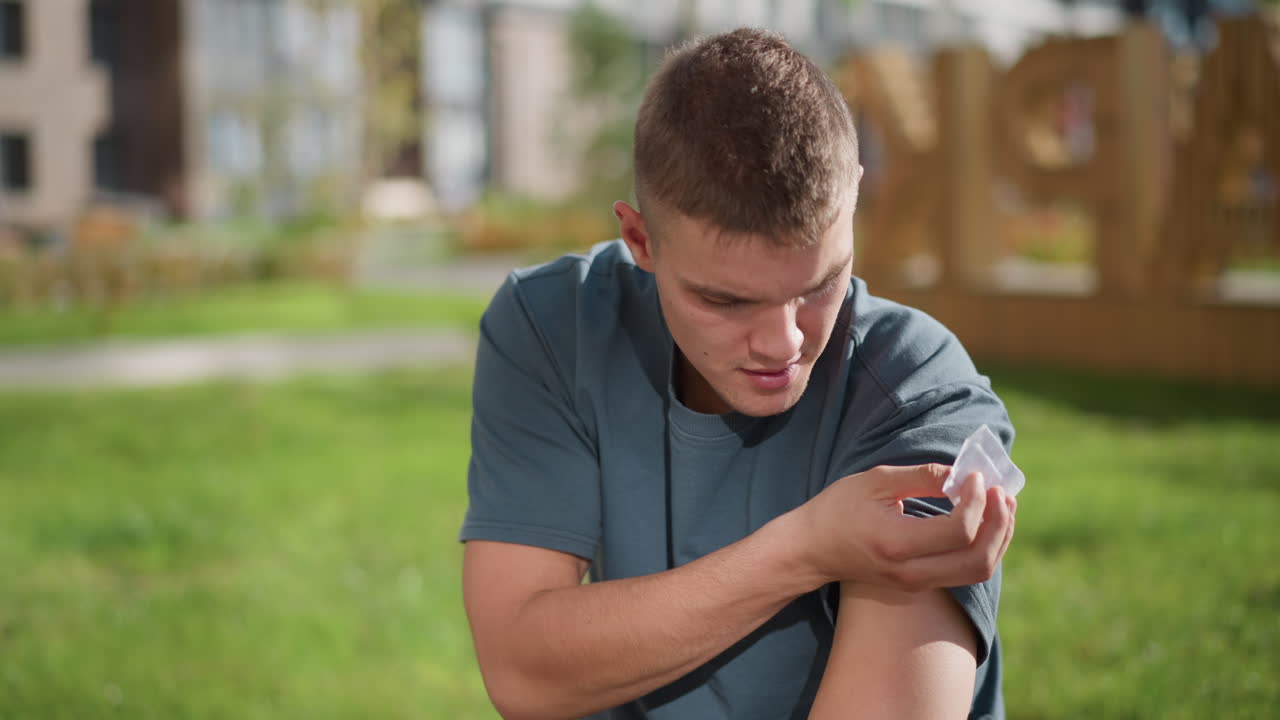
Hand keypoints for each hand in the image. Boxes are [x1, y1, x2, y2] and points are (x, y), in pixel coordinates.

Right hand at [791, 464, 1015, 591]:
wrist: (812, 550)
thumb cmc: (838, 509)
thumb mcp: (875, 481)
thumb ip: (922, 476)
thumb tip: (964, 474)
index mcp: (896, 543)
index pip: (958, 531)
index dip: (977, 501)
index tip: (975, 476)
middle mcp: (910, 571)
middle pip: (978, 559)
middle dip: (999, 523)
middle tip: (1001, 492)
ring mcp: (917, 583)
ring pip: (978, 570)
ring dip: (998, 537)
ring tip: (1001, 505)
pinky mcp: (920, 584)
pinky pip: (966, 571)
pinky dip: (985, 546)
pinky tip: (985, 520)